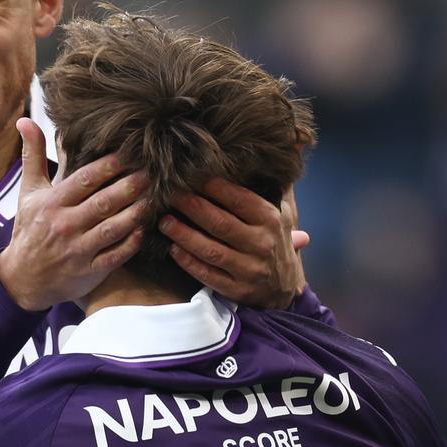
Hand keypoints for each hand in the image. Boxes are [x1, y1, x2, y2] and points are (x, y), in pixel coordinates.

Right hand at [0, 118, 147, 310]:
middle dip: (132, 185)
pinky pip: (117, 255)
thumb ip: (32, 156)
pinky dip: (133, 241)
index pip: (85, 179)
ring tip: (157, 196)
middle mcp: (65, 226)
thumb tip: (25, 120)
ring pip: (115, 227)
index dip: (110, 164)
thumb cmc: (29, 230)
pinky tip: (145, 227)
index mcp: (52, 204)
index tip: (131, 152)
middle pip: (104, 201)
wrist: (21, 279)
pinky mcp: (89, 272)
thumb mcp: (28, 192)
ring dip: (138, 211)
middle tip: (154, 171)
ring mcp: (78, 251)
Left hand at [159, 180, 308, 308]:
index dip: (214, 187)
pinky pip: (207, 274)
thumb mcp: (283, 216)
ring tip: (163, 222)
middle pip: (221, 223)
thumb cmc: (276, 245)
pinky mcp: (236, 289)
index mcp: (271, 221)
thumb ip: (275, 190)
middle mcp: (261, 244)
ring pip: (211, 250)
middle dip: (192, 207)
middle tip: (169, 195)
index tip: (191, 175)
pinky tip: (173, 249)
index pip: (240, 200)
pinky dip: (188, 262)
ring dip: (184, 235)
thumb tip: (272, 156)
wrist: (283, 291)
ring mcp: (249, 269)